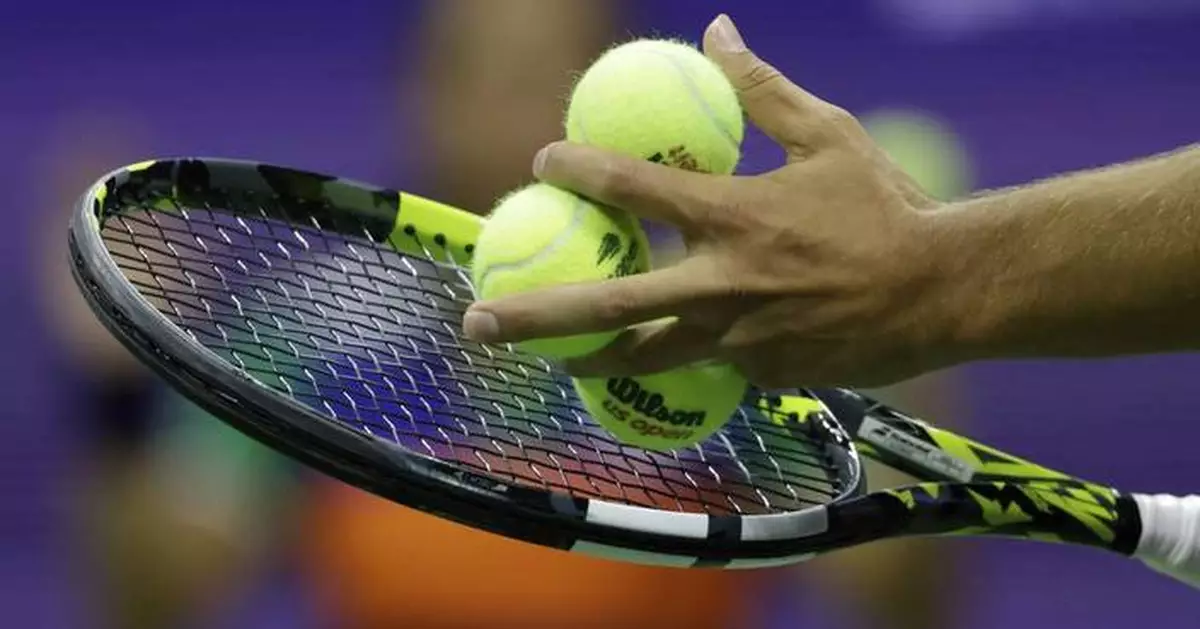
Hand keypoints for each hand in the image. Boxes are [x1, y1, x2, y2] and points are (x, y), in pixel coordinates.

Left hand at [462, 14, 961, 387]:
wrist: (947, 291)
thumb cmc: (888, 205)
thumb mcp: (829, 134)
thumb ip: (762, 88)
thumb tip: (716, 31)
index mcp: (737, 216)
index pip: (638, 190)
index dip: (581, 170)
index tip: (541, 160)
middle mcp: (726, 285)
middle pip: (610, 305)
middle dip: (536, 316)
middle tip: (477, 321)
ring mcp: (741, 339)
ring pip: (644, 358)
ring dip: (583, 360)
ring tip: (537, 361)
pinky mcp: (762, 375)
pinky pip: (706, 366)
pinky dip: (676, 358)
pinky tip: (645, 357)